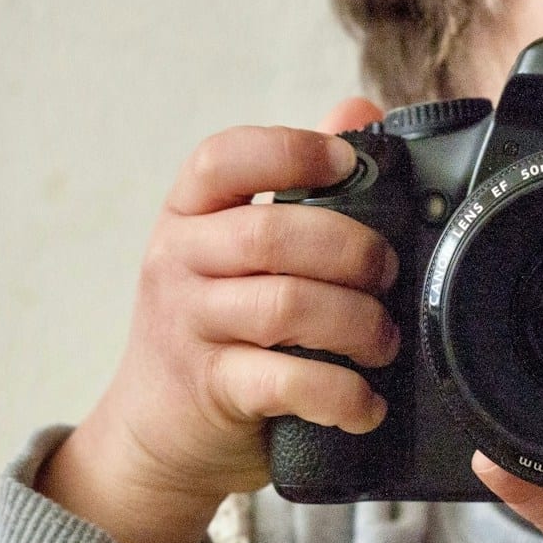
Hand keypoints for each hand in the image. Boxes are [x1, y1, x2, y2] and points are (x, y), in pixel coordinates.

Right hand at [37, 98, 397, 542]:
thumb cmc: (215, 330)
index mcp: (187, 216)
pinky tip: (366, 404)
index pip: (221, 159)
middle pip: (269, 233)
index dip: (290, 151)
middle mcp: (176, 263)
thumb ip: (295, 183)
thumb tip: (356, 109)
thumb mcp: (236, 253)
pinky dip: (342, 394)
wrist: (156, 433)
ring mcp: (188, 328)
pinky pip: (287, 381)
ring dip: (357, 323)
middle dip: (350, 249)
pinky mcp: (211, 390)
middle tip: (387, 274)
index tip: (347, 164)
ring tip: (384, 340)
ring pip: (285, 307)